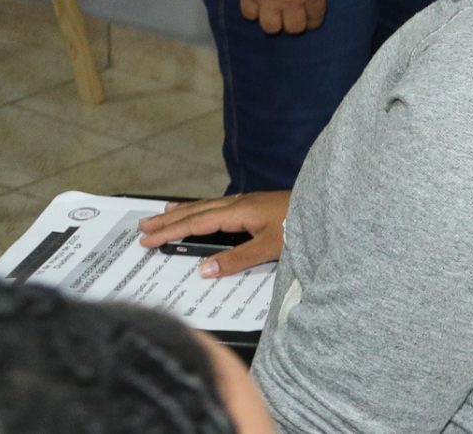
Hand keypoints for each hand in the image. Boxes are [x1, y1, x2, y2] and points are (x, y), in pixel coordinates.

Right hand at [138, 190, 289, 278]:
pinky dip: (204, 209)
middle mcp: (241, 203)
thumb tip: (204, 270)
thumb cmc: (301, 226)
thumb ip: (237, 259)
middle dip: (169, 219)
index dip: (171, 231)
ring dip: (184, 211)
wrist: (330, 207)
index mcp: (239, 212)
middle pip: (198, 211)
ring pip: (208, 206)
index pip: (197, 223)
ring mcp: (249, 202)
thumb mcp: (270, 247)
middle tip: (143, 225)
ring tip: (163, 213)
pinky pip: (221, 206)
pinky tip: (204, 211)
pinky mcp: (257, 205)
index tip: (147, 239)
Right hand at [235, 0, 326, 34]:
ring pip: (271, 28)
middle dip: (297, 24)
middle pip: (294, 28)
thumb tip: (308, 1)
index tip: (311, 19)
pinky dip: (255, 12)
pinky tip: (260, 5)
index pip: (315, 17)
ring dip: (275, 22)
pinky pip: (250, 15)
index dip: (314, 20)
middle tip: (294, 16)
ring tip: (276, 13)